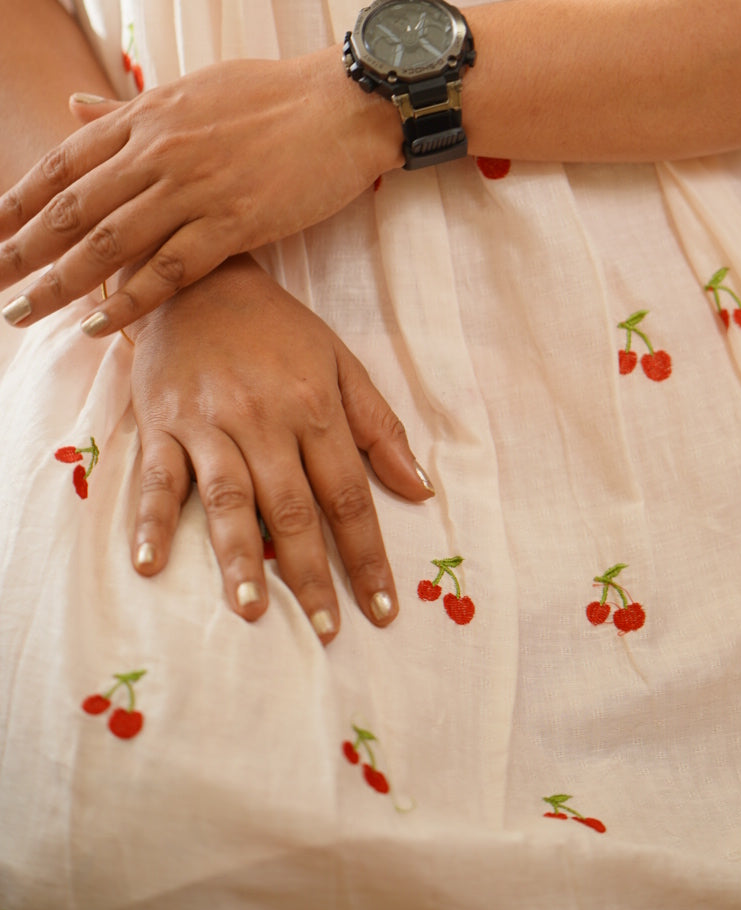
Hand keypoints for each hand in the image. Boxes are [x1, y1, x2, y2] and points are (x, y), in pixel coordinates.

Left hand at [0, 51, 402, 331]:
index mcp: (146, 116)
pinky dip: (129, 300)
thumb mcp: (190, 88)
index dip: (17, 203)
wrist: (345, 104)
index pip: (63, 165)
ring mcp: (194, 187)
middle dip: (21, 251)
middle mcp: (158, 151)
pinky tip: (97, 324)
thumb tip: (73, 107)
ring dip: (60, 283)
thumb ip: (128, 109)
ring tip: (21, 313)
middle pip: (72, 209)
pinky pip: (168, 270)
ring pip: (109, 243)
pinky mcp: (234, 222)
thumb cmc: (274, 95)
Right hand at [129, 255, 432, 639]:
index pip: (348, 495)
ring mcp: (208, 424)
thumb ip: (380, 428)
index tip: (382, 607)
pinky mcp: (161, 424)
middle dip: (313, 573)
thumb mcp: (341, 364)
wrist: (200, 279)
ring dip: (240, 558)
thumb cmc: (279, 330)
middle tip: (328, 630)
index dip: (368, 553)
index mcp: (314, 408)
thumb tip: (420, 490)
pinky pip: (157, 479)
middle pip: (294, 508)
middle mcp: (263, 420)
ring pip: (229, 500)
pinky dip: (152, 522)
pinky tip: (151, 564)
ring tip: (254, 610)